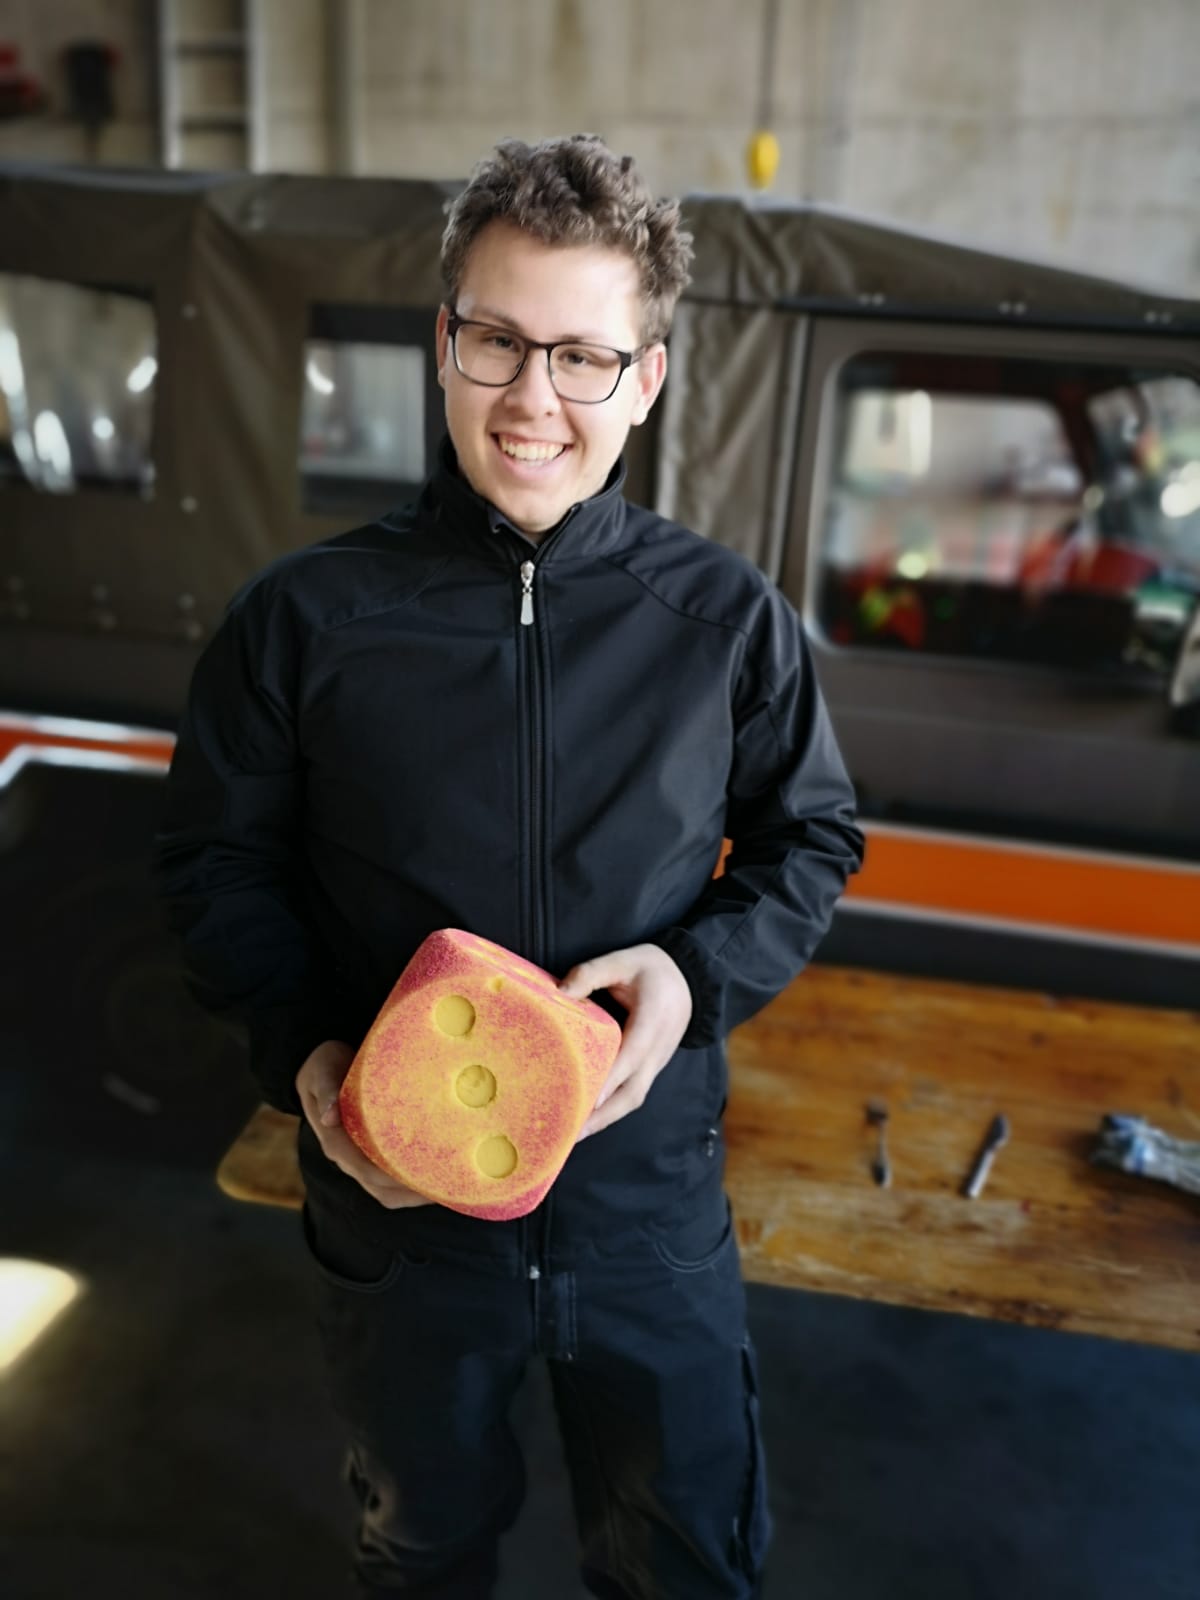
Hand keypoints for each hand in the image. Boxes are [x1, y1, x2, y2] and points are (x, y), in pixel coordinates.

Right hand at [296, 1040, 431, 1209]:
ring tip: (450, 1187)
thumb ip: (327, 1090)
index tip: (423, 1174)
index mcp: (335, 1140)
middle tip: (448, 1183)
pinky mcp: (373, 1157)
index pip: (364, 1168)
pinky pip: (393, 1184)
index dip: (392, 1176)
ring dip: (417, 1194)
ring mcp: (360, 1161)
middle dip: (413, 1190)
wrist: (323, 1070)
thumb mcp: (322, 1070)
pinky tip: (441, 1180)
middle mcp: (348, 1158)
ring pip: (389, 1192)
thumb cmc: (325, 1066)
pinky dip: (415, 1188)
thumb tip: (329, 1115)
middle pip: (381, 1188)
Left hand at [559, 943, 692, 1139]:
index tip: (590, 1100)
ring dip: (605, 1119)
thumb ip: (591, 973)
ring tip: (573, 1135)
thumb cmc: (652, 969)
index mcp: (653, 1019)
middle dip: (603, 1115)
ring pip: (633, 1098)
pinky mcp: (650, 1067)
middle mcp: (657, 1048)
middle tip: (571, 1132)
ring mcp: (656, 1061)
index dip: (612, 1078)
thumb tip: (560, 992)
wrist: (689, 980)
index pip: (633, 1053)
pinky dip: (611, 1110)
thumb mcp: (623, 960)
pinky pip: (632, 1093)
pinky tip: (587, 1119)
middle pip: (633, 1091)